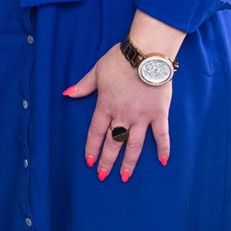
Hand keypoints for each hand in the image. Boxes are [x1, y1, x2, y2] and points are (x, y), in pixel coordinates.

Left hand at [64, 44, 172, 181]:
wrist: (145, 53)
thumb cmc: (119, 60)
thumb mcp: (96, 71)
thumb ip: (83, 86)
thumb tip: (67, 94)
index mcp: (106, 105)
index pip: (96, 131)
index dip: (92, 147)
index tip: (89, 162)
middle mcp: (122, 114)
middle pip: (113, 142)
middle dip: (107, 160)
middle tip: (103, 175)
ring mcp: (142, 116)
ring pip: (134, 144)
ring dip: (129, 162)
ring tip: (125, 177)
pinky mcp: (159, 114)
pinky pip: (161, 135)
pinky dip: (163, 148)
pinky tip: (162, 162)